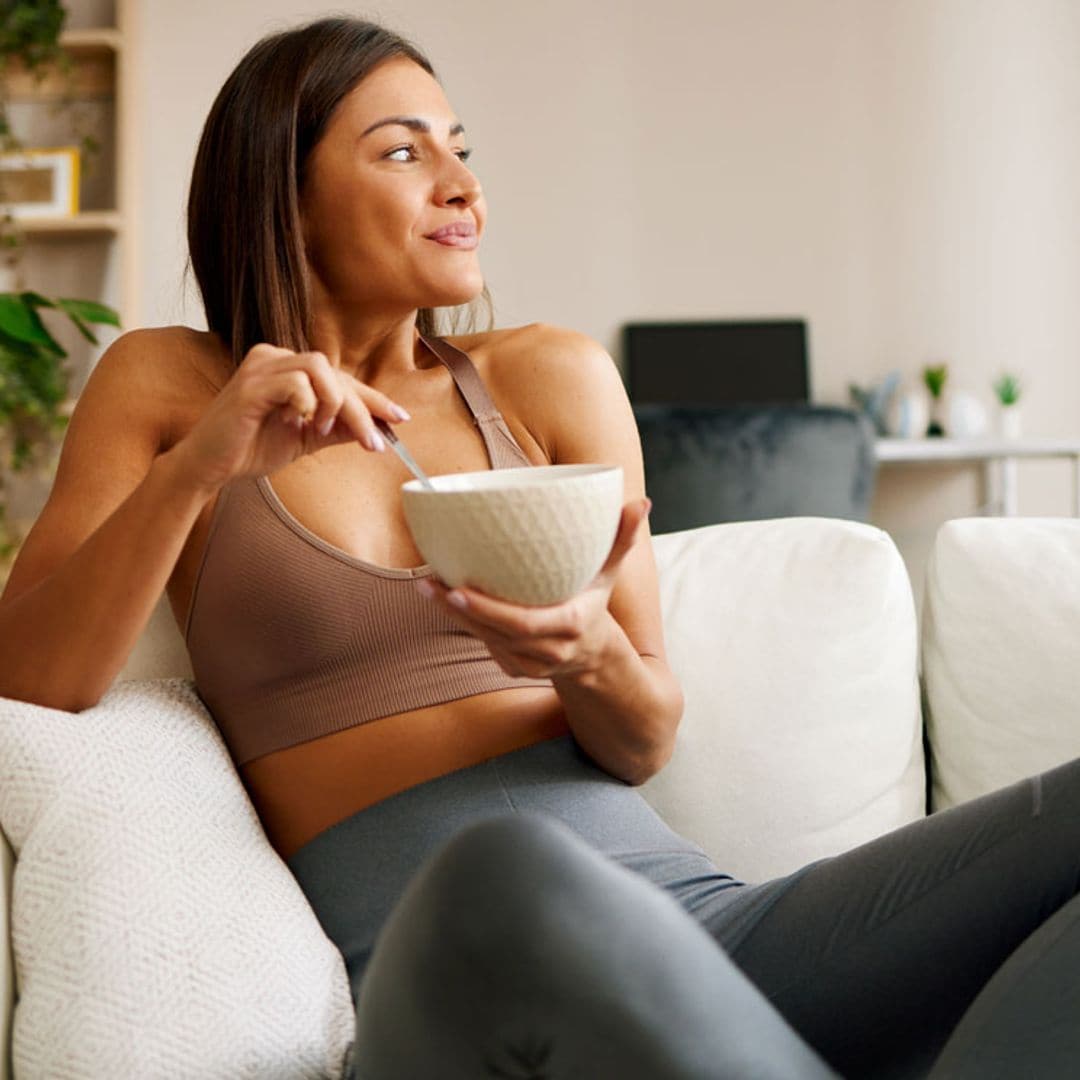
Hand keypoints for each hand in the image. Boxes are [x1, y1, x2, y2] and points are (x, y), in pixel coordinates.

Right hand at [171, 344, 408, 492]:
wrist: (209, 467)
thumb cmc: (251, 449)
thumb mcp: (306, 439)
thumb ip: (337, 428)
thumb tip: (378, 428)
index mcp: (287, 367)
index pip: (339, 377)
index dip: (372, 397)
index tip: (399, 419)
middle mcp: (273, 358)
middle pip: (335, 371)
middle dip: (361, 409)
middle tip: (375, 442)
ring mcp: (260, 367)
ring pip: (320, 368)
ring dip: (334, 403)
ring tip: (323, 430)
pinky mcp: (249, 385)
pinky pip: (295, 383)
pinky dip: (307, 404)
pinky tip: (297, 424)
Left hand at [416, 497, 651, 678]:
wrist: (595, 657)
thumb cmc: (595, 602)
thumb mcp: (610, 573)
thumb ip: (621, 539)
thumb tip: (641, 503)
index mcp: (571, 624)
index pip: (523, 623)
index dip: (489, 610)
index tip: (458, 589)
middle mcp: (549, 651)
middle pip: (495, 633)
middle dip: (458, 610)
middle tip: (429, 582)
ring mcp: (530, 665)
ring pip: (484, 640)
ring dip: (452, 616)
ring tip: (426, 584)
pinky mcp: (514, 669)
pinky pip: (485, 646)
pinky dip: (465, 624)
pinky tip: (442, 600)